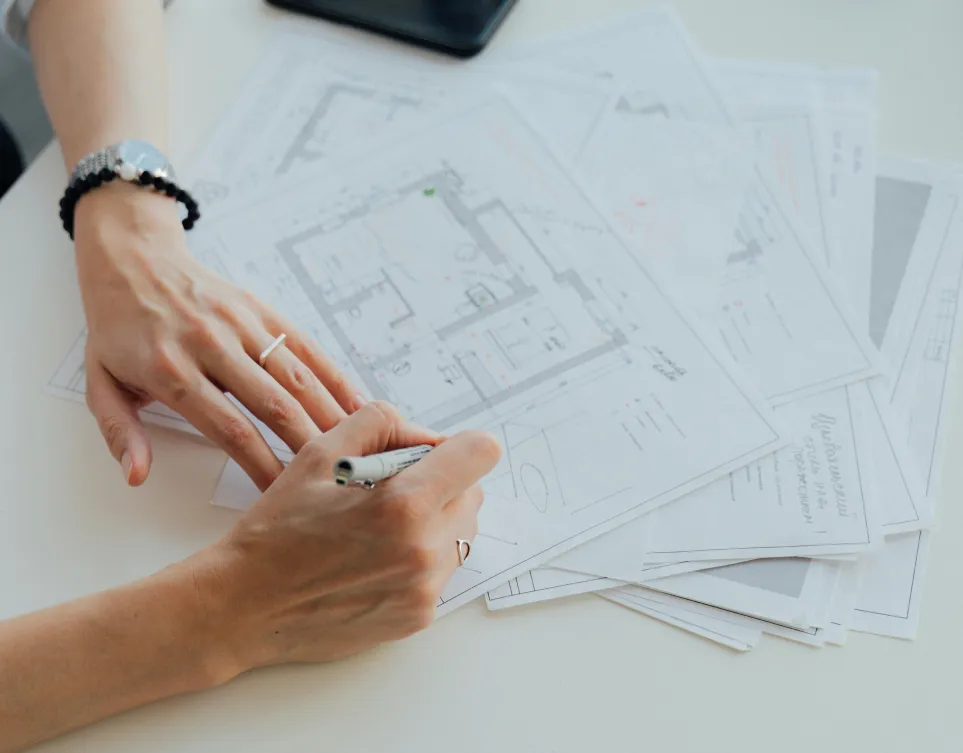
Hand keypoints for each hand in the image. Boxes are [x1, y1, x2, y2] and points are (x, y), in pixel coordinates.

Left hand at [74, 183, 364, 489]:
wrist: (132, 260)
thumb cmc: (118, 330)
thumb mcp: (99, 384)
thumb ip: (121, 433)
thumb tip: (138, 476)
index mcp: (170, 370)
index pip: (229, 428)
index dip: (262, 464)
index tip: (283, 493)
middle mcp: (211, 345)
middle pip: (273, 404)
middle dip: (309, 446)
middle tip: (336, 476)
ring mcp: (241, 324)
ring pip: (296, 376)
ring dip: (329, 413)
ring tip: (357, 445)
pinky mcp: (261, 310)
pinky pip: (305, 345)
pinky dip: (333, 376)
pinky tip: (356, 402)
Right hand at [192, 402, 500, 669]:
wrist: (246, 606)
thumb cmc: (278, 529)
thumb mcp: (320, 453)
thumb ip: (381, 425)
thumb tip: (429, 436)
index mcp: (404, 503)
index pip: (481, 453)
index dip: (458, 445)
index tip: (432, 453)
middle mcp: (424, 549)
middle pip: (474, 493)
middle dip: (442, 482)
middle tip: (391, 490)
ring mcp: (424, 588)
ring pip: (462, 533)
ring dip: (435, 521)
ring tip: (381, 527)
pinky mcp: (419, 616)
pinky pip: (443, 570)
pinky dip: (421, 557)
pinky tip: (375, 558)